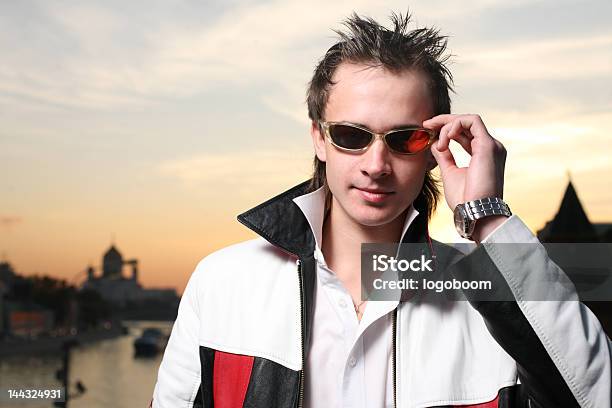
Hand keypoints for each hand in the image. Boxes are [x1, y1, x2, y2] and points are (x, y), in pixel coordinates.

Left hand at [423, 114, 506, 241]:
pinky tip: (445, 140)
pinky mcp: (488, 145)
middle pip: (466, 123)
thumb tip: (435, 143)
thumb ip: (444, 157)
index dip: (446, 128)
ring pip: (468, 120)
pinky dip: (455, 125)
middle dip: (444, 121)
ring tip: (438, 143)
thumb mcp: (450, 173)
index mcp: (482, 154)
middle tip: (426, 124)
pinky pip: (471, 122)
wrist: (475, 212)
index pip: (465, 132)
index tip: (428, 129)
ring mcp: (491, 145)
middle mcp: (490, 147)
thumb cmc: (465, 199)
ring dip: (448, 125)